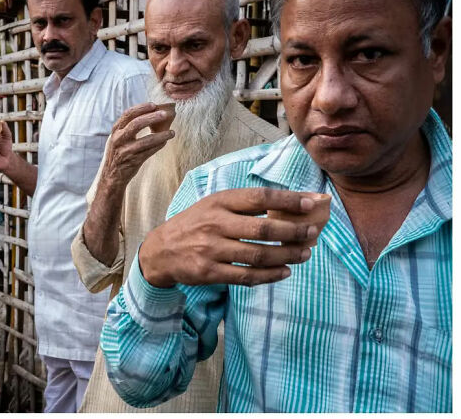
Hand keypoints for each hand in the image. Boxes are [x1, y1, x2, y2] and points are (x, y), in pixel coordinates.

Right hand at [100, 103, 174, 189]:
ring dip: (161, 135)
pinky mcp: (133, 161)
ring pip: (146, 140)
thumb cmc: (118, 154)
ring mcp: (125, 151)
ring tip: (171, 132)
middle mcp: (118, 139)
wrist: (111, 176)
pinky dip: (159, 145)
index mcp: (115, 131)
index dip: (141, 108)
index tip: (153, 104)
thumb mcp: (118, 138)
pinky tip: (165, 141)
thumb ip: (129, 128)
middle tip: (165, 114)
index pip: (128, 114)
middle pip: (136, 124)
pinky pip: (150, 151)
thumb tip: (151, 115)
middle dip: (152, 118)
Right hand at [139, 188, 319, 287]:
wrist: (161, 250)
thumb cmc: (196, 224)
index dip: (287, 200)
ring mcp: (211, 249)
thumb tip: (289, 203)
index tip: (311, 202)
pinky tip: (284, 272)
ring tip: (305, 253)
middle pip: (262, 229)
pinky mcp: (209, 272)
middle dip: (293, 232)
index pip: (259, 198)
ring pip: (258, 255)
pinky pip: (245, 276)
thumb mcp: (215, 204)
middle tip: (313, 233)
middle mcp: (215, 224)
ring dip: (286, 255)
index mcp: (219, 202)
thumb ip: (246, 204)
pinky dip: (269, 276)